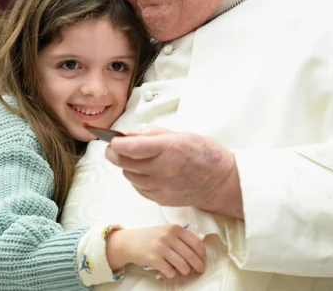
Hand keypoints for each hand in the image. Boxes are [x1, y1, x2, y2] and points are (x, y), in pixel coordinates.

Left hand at [105, 128, 242, 217]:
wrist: (220, 183)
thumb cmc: (204, 154)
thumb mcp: (180, 134)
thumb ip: (152, 134)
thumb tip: (129, 135)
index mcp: (167, 149)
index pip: (130, 147)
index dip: (116, 143)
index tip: (112, 139)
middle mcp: (162, 169)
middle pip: (124, 163)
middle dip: (114, 153)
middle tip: (113, 147)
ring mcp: (160, 187)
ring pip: (129, 176)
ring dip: (125, 166)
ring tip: (132, 159)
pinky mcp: (161, 199)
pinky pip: (138, 188)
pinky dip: (136, 179)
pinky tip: (143, 172)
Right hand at [106, 225, 205, 278]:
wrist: (129, 241)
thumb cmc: (151, 237)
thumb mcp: (166, 231)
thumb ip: (181, 237)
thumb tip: (199, 252)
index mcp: (174, 228)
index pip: (196, 242)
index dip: (202, 254)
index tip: (203, 259)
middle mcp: (168, 236)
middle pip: (191, 255)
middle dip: (198, 265)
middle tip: (200, 270)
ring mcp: (160, 247)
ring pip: (183, 265)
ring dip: (186, 271)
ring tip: (184, 271)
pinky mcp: (153, 258)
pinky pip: (170, 271)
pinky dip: (172, 274)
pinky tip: (169, 271)